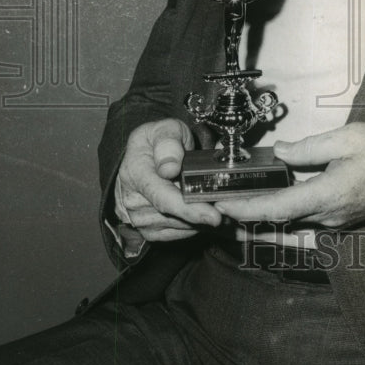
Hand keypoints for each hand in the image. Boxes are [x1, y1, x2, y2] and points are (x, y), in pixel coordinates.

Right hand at [114, 118, 221, 242]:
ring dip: (203, 223)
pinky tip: (211, 218)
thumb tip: (169, 168)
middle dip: (205, 215)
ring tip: (225, 211)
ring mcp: (139, 218)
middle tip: (232, 211)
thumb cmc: (160, 141)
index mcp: (135, 172)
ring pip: (180, 228)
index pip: (163, 198)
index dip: (190, 209)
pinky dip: (199, 229)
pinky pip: (179, 235)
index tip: (215, 216)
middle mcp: (133, 199)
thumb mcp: (166, 129)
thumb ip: (168, 143)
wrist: (145, 155)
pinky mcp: (149, 230)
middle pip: (174, 216)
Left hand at [213, 122, 364, 229]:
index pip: (277, 207)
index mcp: (327, 194)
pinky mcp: (340, 216)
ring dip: (262, 215)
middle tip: (215, 208)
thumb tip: (280, 152)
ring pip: (290, 220)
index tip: (222, 206)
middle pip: (278, 220)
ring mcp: (334, 219)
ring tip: (233, 207)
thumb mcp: (349, 138)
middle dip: (245, 216)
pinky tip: (269, 202)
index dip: (246, 209)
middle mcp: (327, 214)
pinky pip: (305, 216)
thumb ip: (310, 147)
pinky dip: (282, 211)